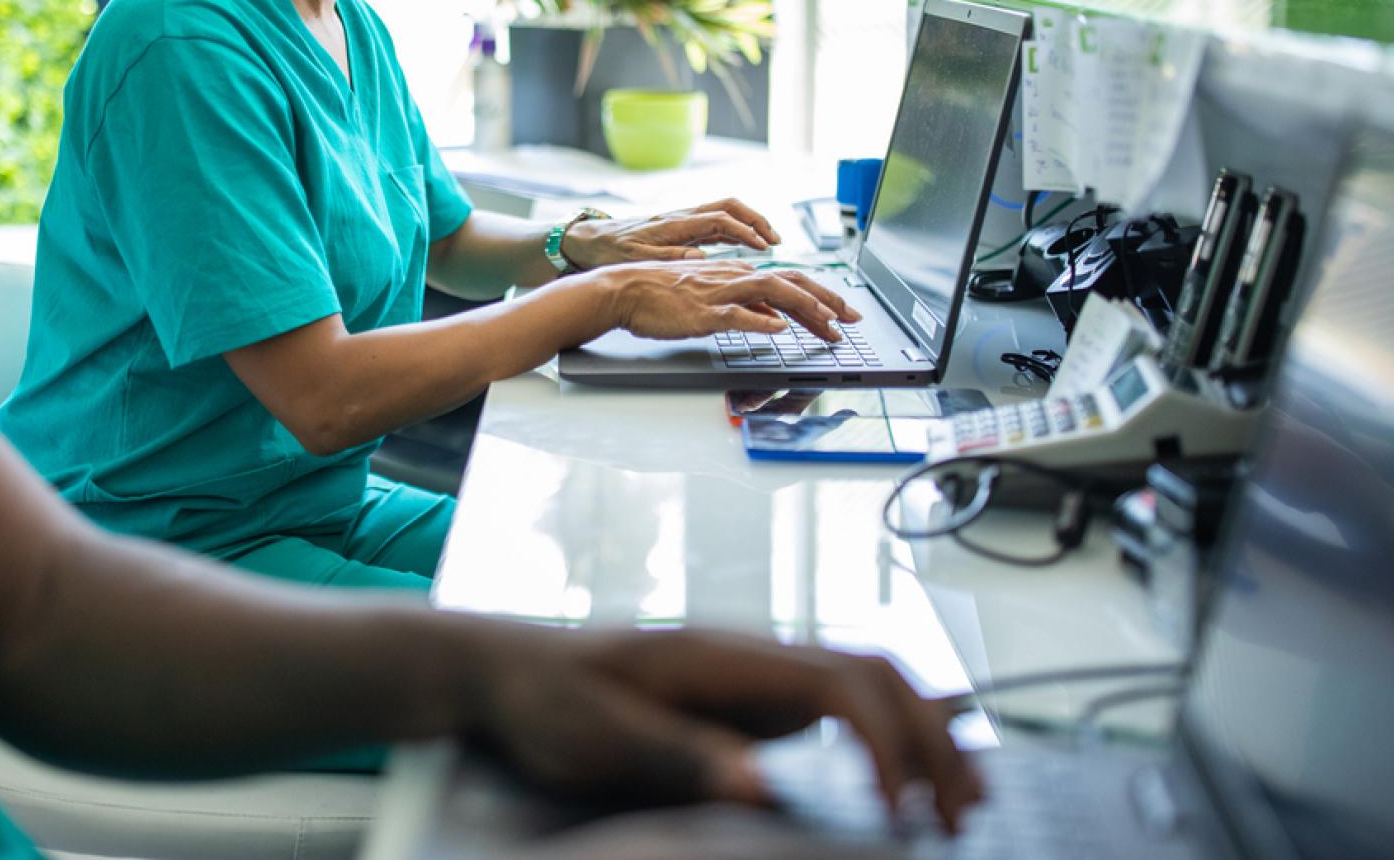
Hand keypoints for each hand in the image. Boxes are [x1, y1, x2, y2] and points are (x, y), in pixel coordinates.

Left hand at [470, 627, 982, 831]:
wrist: (508, 669)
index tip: (900, 810)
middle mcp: (752, 655)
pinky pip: (840, 706)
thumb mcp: (598, 737)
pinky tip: (912, 778)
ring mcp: (755, 673)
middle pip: (874, 674)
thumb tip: (762, 786)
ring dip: (922, 734)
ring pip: (868, 683)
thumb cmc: (547, 699)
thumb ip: (678, 755)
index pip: (840, 682)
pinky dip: (890, 735)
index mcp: (723, 656)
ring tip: (962, 804)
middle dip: (931, 738)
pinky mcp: (749, 699)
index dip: (887, 742)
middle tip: (963, 817)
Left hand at [564, 198, 781, 270]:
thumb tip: (701, 259)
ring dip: (748, 224)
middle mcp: (681, 217)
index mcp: (674, 224)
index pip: (719, 220)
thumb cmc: (609, 252)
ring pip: (724, 213)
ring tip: (769, 243)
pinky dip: (734, 232)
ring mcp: (681, 221)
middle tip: (775, 240)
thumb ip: (669, 259)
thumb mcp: (636, 259)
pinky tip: (744, 246)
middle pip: (728, 207)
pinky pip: (714, 224)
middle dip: (755, 220)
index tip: (763, 247)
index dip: (745, 232)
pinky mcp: (679, 229)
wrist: (588, 241)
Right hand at [599, 260, 859, 342]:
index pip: (789, 281)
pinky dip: (760, 322)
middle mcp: (734, 278)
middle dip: (828, 301)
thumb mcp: (712, 298)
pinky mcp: (702, 312)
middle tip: (853, 320)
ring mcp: (719, 293)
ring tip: (830, 327)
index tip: (843, 314)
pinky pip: (736, 315)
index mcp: (737, 275)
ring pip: (772, 294)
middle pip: (791, 283)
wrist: (624, 289)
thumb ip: (745, 307)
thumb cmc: (661, 296)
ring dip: (806, 309)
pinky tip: (778, 331)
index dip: (821, 296)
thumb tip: (776, 321)